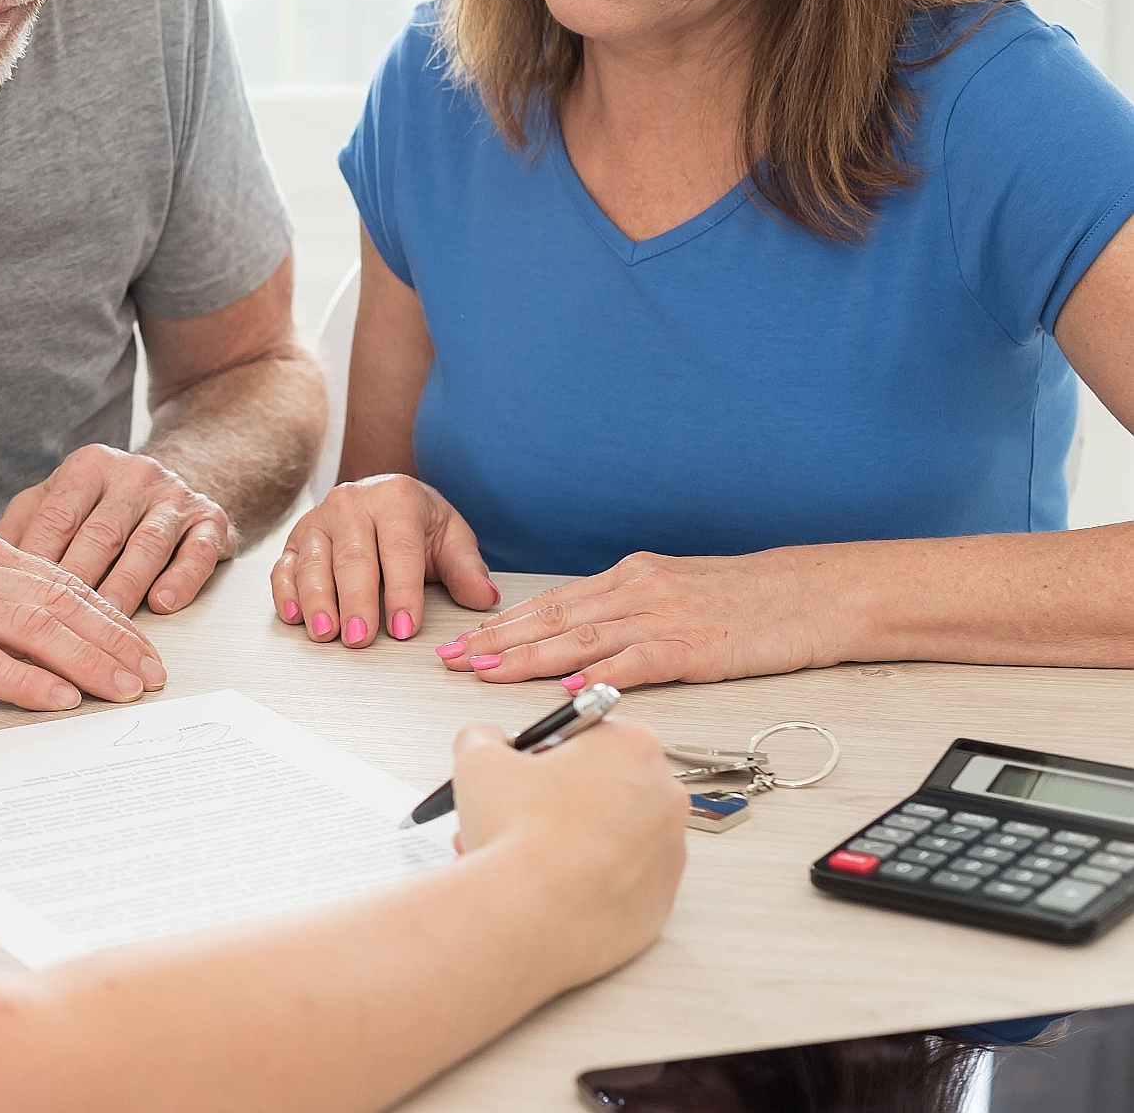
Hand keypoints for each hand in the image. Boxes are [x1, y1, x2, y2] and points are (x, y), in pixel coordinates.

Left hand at [0, 444, 231, 613]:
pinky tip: (163, 604)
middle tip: (55, 632)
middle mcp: (132, 476)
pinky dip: (180, 578)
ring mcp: (174, 496)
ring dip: (125, 590)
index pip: (55, 519)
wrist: (186, 475)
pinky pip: (198, 551)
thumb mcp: (59, 502)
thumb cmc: (106, 505)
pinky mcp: (212, 519)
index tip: (13, 607)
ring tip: (106, 630)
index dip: (33, 566)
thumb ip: (23, 528)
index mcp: (88, 468)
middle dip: (77, 588)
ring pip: (146, 546)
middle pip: (99, 536)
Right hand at [0, 524, 169, 710]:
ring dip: (86, 661)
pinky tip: (57, 700)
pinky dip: (22, 680)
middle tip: (153, 678)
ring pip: (29, 627)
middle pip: (57, 601)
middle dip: (113, 640)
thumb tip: (37, 631)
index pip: (58, 581)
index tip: (144, 650)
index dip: (109, 616)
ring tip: (123, 691)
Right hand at [270, 474, 496, 647]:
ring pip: (314, 562)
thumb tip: (482, 597)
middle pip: (352, 558)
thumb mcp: (450, 536)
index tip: (404, 626)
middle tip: (360, 637)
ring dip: (317, 601)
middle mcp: (351, 503)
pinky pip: (285, 566)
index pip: (400, 549)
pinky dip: (286, 592)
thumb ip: (465, 568)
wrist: (384, 498)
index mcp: (395, 497)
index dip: (402, 591)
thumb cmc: (417, 521)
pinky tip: (295, 616)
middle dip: (356, 601)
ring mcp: (318, 519)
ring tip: (325, 632)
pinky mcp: (295, 538)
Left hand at [437, 549, 835, 689]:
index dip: (501, 624)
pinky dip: (602, 675)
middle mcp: (638, 590)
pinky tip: (571, 687)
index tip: (463, 642)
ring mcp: (665, 617)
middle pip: (551, 618)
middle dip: (494, 641)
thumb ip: (631, 615)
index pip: (552, 604)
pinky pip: (639, 661)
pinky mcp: (696, 646)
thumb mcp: (678, 595)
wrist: (816, 594)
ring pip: (581, 639)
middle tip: (450, 659)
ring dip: (527, 659)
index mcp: (631, 578)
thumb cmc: (752, 601)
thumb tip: (583, 647)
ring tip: (485, 673)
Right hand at [450, 717, 686, 990]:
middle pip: (605, 786)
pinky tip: (546, 886)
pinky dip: (588, 882)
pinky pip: (620, 883)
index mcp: (632, 747)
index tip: (527, 770)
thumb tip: (487, 740)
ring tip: (519, 855)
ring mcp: (669, 854)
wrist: (528, 914)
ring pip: (612, 837)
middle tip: (519, 814)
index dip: (550, 752)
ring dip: (569, 840)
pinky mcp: (660, 903)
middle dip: (560, 798)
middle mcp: (665, 797)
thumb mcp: (478, 758)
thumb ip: (486, 737)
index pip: (591, 734)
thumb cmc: (516, 834)